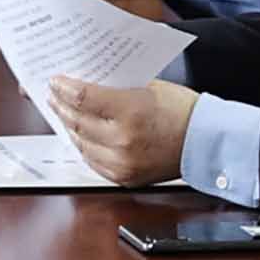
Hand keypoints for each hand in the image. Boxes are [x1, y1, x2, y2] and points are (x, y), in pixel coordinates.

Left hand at [40, 73, 188, 185]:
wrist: (205, 142)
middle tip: (55, 95)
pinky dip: (84, 147)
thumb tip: (88, 82)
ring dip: (69, 128)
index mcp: (130, 112)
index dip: (64, 89)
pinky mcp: (124, 178)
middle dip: (62, 106)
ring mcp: (122, 163)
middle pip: (77, 122)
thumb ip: (117, 87)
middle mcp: (123, 140)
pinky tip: (80, 135)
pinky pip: (93, 162)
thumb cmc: (183, 111)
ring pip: (81, 144)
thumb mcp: (150, 87)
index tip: (56, 82)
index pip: (83, 99)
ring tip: (64, 114)